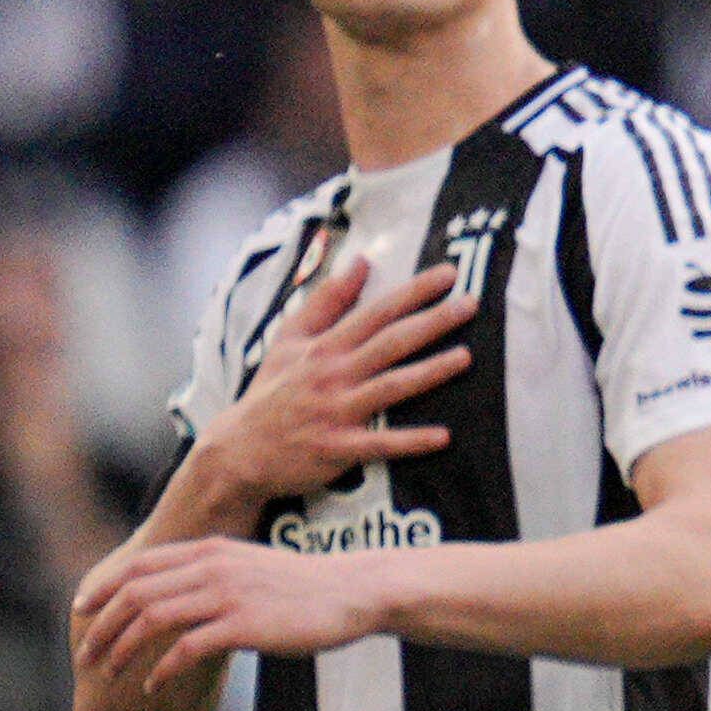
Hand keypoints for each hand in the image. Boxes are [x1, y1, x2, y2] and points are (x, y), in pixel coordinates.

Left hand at [69, 534, 381, 688]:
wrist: (354, 592)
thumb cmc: (308, 586)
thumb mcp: (254, 565)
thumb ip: (217, 572)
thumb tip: (188, 591)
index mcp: (211, 550)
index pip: (140, 565)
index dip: (103, 588)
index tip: (82, 610)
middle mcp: (212, 567)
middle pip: (136, 593)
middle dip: (102, 625)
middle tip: (87, 654)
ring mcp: (226, 595)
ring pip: (152, 618)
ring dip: (123, 649)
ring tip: (110, 673)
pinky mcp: (243, 625)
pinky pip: (186, 649)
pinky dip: (162, 669)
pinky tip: (154, 686)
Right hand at [204, 258, 470, 503]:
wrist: (238, 450)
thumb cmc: (272, 391)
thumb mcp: (288, 339)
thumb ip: (326, 300)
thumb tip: (361, 260)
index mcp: (325, 347)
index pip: (376, 312)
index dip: (413, 292)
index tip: (449, 274)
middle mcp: (333, 374)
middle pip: (390, 342)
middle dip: (432, 321)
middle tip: (472, 304)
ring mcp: (335, 411)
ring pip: (389, 387)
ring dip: (428, 372)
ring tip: (466, 358)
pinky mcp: (337, 448)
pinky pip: (379, 444)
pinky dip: (410, 441)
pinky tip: (444, 437)